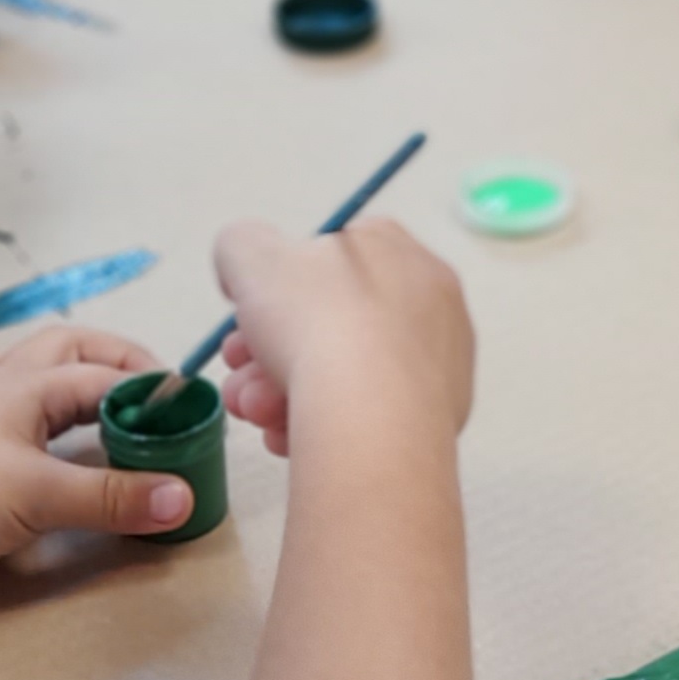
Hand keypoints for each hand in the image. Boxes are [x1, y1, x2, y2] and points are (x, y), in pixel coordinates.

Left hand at [0, 326, 189, 619]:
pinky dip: (53, 421)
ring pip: (40, 377)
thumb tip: (184, 497)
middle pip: (69, 351)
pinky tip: (65, 445)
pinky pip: (22, 420)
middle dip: (119, 363)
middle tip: (160, 398)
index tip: (195, 415)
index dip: (152, 390)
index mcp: (17, 384)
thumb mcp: (37, 495)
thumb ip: (114, 497)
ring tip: (120, 411)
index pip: (104, 374)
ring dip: (82, 384)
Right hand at [217, 220, 474, 459]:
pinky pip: (365, 413)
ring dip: (281, 391)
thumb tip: (247, 269)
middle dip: (268, 353)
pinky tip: (288, 433)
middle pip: (328, 323)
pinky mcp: (437, 414)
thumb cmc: (317, 324)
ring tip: (257, 410)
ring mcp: (438, 362)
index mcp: (396, 251)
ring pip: (342, 373)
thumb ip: (242, 245)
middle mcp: (429, 303)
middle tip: (240, 377)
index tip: (243, 322)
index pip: (329, 259)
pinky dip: (321, 422)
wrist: (372, 416)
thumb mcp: (252, 257)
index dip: (274, 290)